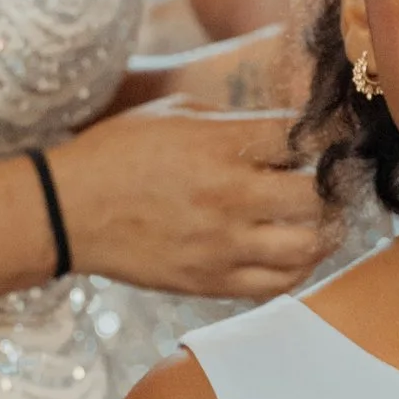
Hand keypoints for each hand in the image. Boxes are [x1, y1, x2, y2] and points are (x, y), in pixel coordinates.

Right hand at [50, 102, 328, 298]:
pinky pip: (279, 285)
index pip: (305, 139)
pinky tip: (295, 253)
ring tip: (319, 221)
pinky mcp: (210, 281)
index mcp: (220, 145)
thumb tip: (285, 131)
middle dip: (331, 186)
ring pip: (309, 246)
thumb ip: (234, 123)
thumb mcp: (176, 114)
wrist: (66, 211)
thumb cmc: (117, 154)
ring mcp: (222, 245)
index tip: (332, 140)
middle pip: (317, 195)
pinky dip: (299, 269)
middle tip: (330, 183)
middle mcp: (229, 196)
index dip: (328, 138)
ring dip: (324, 231)